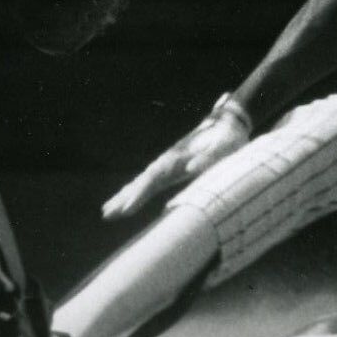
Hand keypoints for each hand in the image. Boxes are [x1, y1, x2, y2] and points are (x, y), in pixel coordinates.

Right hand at [102, 96, 251, 219]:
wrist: (230, 122)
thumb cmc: (229, 139)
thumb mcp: (224, 149)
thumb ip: (210, 157)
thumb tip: (192, 167)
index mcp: (179, 157)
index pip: (154, 178)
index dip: (140, 194)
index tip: (127, 209)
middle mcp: (170, 160)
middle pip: (143, 181)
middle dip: (125, 198)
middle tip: (106, 214)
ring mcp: (170, 164)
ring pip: (143, 182)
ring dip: (126, 197)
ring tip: (107, 212)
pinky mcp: (174, 169)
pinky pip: (150, 184)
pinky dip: (136, 194)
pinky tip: (126, 204)